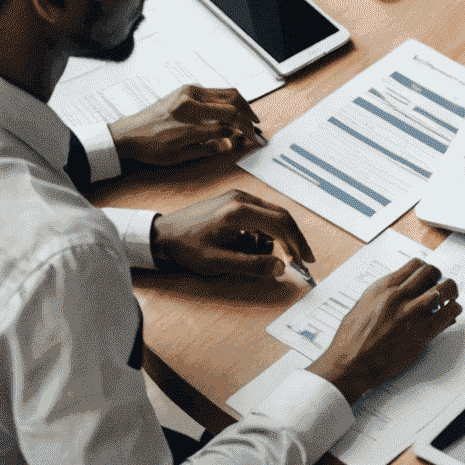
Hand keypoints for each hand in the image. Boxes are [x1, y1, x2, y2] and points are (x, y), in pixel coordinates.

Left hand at [108, 85, 260, 165]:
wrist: (127, 135)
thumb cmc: (150, 147)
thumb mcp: (180, 155)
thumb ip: (209, 147)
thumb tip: (232, 142)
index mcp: (189, 116)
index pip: (228, 120)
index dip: (244, 130)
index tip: (252, 139)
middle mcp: (190, 99)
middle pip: (232, 101)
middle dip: (248, 115)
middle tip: (255, 128)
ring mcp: (189, 92)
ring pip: (227, 93)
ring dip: (242, 105)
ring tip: (249, 118)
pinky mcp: (186, 90)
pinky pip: (216, 92)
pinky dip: (229, 101)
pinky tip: (232, 111)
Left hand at [151, 188, 314, 278]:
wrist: (161, 233)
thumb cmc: (185, 247)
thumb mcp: (217, 262)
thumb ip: (251, 265)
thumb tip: (280, 268)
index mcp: (240, 211)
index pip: (281, 224)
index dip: (296, 244)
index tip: (303, 261)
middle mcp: (242, 199)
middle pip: (282, 216)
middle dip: (293, 239)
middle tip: (302, 258)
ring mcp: (238, 197)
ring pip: (271, 215)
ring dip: (275, 237)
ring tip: (261, 256)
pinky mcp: (234, 201)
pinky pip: (259, 214)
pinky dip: (263, 231)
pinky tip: (251, 245)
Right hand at [308, 257, 460, 404]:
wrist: (350, 364)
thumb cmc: (351, 340)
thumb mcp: (363, 306)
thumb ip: (382, 296)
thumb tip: (398, 291)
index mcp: (383, 288)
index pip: (414, 265)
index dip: (425, 269)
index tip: (428, 275)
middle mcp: (399, 296)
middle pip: (431, 272)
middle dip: (439, 277)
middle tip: (440, 284)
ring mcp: (412, 313)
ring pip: (445, 288)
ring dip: (451, 291)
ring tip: (451, 297)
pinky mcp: (422, 332)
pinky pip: (448, 313)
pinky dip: (454, 310)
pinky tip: (451, 313)